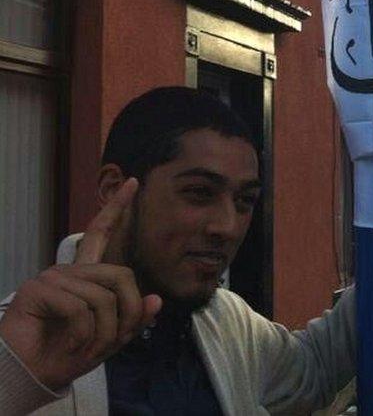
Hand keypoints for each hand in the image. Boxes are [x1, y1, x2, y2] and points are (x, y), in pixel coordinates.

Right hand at [0, 178, 161, 389]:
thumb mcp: (109, 338)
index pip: (101, 234)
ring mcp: (52, 277)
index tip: (132, 183)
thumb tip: (155, 300)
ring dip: (104, 332)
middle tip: (114, 341)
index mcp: (85, 277)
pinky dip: (84, 335)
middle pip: (121, 275)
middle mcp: (68, 271)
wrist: (32, 375)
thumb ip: (133, 319)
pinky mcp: (38, 290)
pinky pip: (81, 309)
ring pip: (104, 297)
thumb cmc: (67, 354)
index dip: (117, 209)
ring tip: (87, 348)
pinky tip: (72, 345)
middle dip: (127, 314)